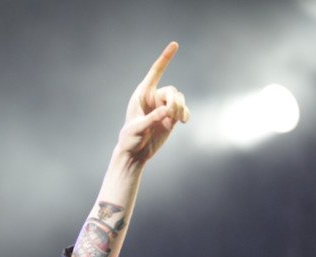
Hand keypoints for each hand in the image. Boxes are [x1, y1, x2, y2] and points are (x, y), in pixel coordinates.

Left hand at [117, 41, 190, 163]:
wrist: (135, 154)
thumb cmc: (130, 139)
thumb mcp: (137, 128)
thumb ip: (151, 118)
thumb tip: (167, 111)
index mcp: (142, 94)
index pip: (155, 72)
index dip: (165, 58)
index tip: (175, 44)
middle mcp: (154, 98)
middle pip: (172, 91)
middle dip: (174, 102)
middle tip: (171, 115)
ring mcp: (164, 107)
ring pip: (179, 99)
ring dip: (180, 109)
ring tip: (176, 121)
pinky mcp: (171, 118)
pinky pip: (184, 110)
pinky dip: (186, 114)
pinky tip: (183, 121)